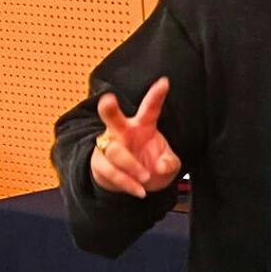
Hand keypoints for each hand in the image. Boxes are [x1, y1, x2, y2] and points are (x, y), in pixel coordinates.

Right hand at [89, 77, 181, 198]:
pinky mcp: (100, 164)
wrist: (135, 184)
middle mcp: (122, 132)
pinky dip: (126, 182)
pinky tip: (139, 190)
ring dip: (130, 165)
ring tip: (145, 176)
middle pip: (112, 118)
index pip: (150, 109)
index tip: (165, 81)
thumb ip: (170, 162)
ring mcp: (109, 147)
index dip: (156, 96)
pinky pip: (110, 172)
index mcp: (143, 126)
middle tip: (108, 99)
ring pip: (114, 151)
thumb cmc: (152, 164)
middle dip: (109, 109)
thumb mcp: (168, 164)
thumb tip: (162, 165)